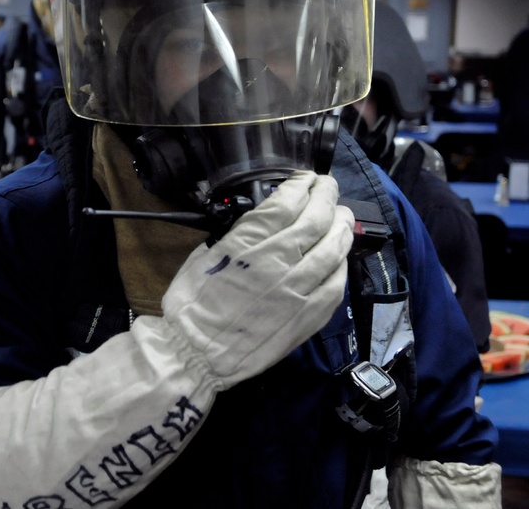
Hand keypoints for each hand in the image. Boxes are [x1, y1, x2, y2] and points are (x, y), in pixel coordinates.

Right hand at [161, 170, 353, 389]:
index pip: (285, 203)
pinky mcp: (309, 315)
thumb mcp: (204, 257)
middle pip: (316, 218)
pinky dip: (340, 262)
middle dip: (326, 196)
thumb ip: (238, 236)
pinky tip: (338, 255)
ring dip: (341, 225)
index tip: (305, 178)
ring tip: (341, 215)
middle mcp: (276, 262)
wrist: (198, 355)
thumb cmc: (192, 305)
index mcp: (245, 245)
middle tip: (328, 187)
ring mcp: (298, 290)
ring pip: (333, 247)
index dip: (301, 185)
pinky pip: (336, 282)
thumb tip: (263, 222)